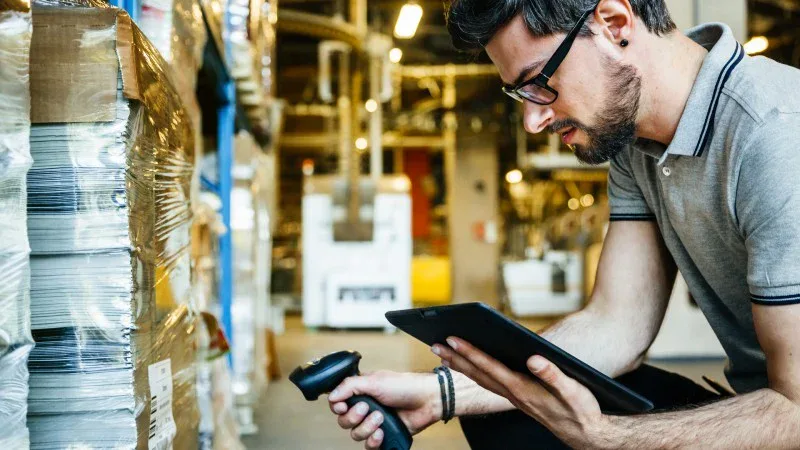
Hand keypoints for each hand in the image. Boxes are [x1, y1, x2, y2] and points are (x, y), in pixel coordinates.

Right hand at [327, 371, 441, 448]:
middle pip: (343, 421)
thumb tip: (331, 396)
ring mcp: (374, 423)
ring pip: (355, 434)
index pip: (337, 403)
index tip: (342, 405)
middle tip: (368, 408)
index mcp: (361, 392)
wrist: (427, 400)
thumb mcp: (375, 380)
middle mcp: (365, 408)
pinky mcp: (383, 436)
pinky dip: (373, 441)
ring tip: (381, 418)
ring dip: (366, 427)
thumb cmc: (404, 386)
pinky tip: (382, 433)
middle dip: (354, 417)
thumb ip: (350, 386)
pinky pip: (368, 446)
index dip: (337, 406)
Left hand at [434, 337, 609, 447]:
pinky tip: (470, 368)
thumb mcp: (572, 391)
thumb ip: (552, 374)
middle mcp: (514, 394)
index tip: (453, 339)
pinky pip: (490, 384)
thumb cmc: (581, 411)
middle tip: (435, 345)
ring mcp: (515, 398)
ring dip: (461, 366)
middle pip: (478, 374)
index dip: (470, 353)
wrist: (586, 435)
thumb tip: (533, 358)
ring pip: (481, 380)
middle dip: (456, 359)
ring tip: (444, 354)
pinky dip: (476, 374)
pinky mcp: (519, 399)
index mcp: (523, 389)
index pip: (490, 367)